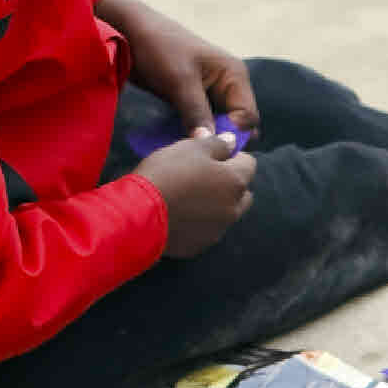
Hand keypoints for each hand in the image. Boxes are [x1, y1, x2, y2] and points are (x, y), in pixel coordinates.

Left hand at [98, 0, 260, 142]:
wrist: (132, 32)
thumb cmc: (160, 49)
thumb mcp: (180, 81)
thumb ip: (196, 112)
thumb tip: (209, 143)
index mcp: (234, 76)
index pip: (247, 116)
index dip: (233, 133)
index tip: (208, 146)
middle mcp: (228, 86)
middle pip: (234, 124)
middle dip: (219, 139)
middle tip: (197, 152)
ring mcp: (211, 93)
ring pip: (217, 125)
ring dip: (204, 138)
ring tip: (186, 150)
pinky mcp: (194, 100)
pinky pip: (201, 123)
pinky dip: (192, 133)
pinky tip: (179, 143)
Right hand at [136, 137, 258, 256]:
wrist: (138, 215)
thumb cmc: (166, 174)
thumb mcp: (190, 148)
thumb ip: (217, 144)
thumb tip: (233, 142)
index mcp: (235, 182)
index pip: (249, 163)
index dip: (233, 156)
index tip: (213, 154)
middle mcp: (234, 209)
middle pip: (243, 193)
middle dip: (230, 183)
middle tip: (204, 177)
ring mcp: (218, 230)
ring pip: (227, 213)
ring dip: (217, 204)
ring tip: (190, 198)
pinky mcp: (200, 246)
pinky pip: (207, 230)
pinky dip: (200, 222)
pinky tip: (180, 216)